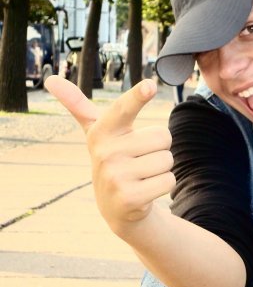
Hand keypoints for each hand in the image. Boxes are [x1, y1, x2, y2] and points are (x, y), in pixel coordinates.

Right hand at [45, 76, 175, 231]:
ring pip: (167, 159)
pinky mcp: (129, 198)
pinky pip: (169, 180)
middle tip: (139, 158)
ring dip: (162, 167)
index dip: (137, 96)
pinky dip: (164, 184)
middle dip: (159, 148)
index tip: (150, 84)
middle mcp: (106, 153)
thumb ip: (78, 105)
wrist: (115, 206)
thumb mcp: (97, 132)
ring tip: (142, 174)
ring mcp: (116, 177)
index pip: (123, 109)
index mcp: (102, 131)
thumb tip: (50, 80)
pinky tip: (146, 189)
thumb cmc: (113, 158)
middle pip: (162, 136)